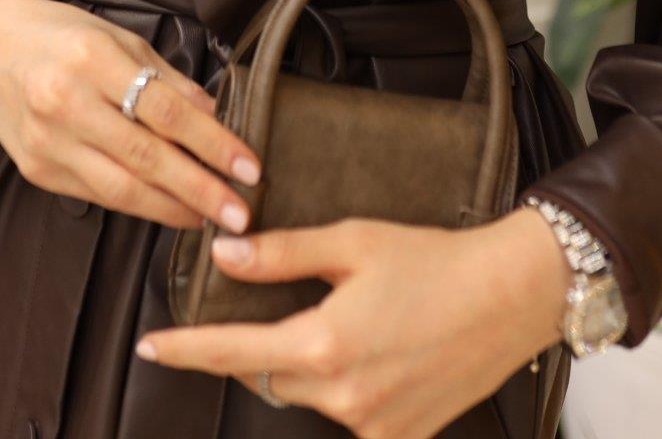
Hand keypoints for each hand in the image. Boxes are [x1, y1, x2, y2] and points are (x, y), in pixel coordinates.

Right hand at [0, 0, 262, 229]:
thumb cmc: (62, 34)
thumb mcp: (119, 38)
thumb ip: (166, 79)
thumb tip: (215, 116)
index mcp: (93, 60)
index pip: (166, 111)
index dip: (212, 143)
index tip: (248, 166)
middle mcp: (66, 104)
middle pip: (146, 157)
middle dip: (199, 190)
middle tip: (240, 213)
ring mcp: (48, 143)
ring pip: (120, 189)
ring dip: (172, 209)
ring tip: (210, 219)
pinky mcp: (36, 171)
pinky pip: (96, 195)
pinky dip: (136, 205)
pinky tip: (166, 210)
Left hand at [133, 206, 571, 438]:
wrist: (511, 296)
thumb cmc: (435, 260)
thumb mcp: (352, 241)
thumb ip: (283, 254)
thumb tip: (225, 255)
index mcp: (324, 343)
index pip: (233, 351)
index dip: (186, 349)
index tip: (151, 344)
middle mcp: (344, 395)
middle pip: (272, 374)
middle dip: (271, 343)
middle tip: (305, 304)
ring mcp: (374, 426)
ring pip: (310, 396)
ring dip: (313, 364)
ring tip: (362, 321)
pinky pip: (351, 420)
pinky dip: (349, 388)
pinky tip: (382, 355)